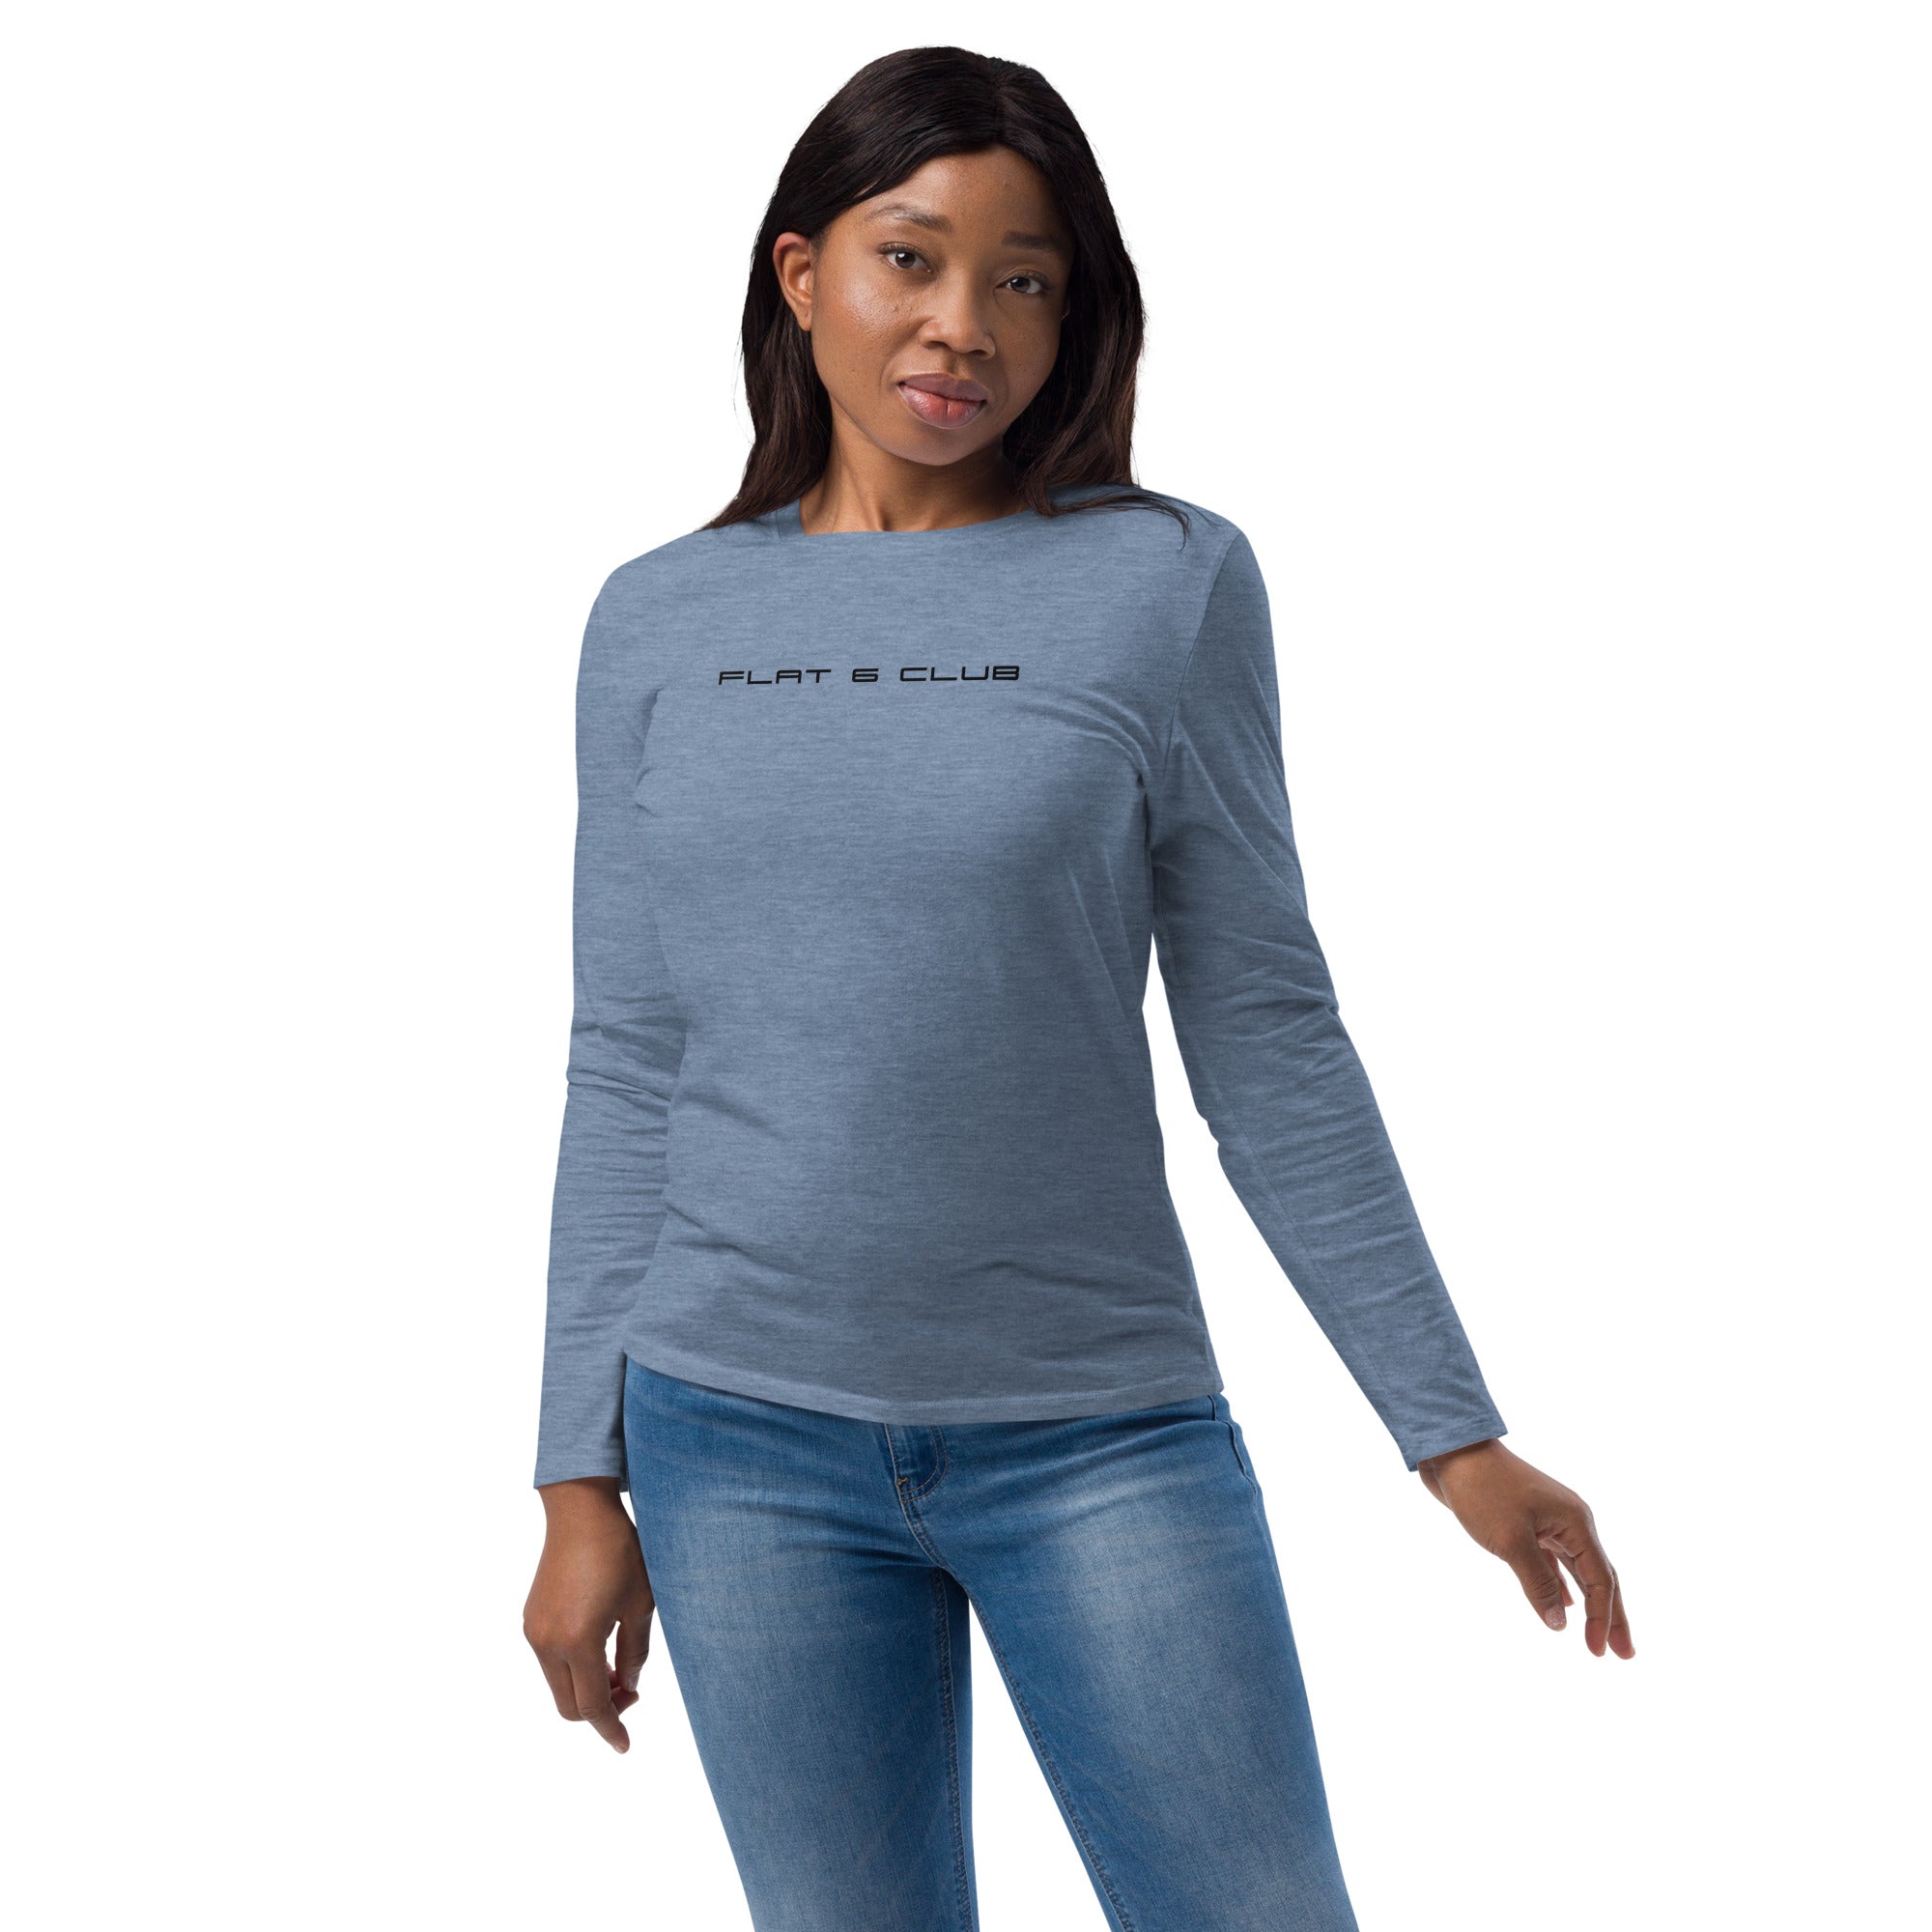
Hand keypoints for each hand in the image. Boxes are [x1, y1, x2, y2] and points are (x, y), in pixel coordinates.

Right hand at [523, 1477, 656, 1750]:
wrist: (579, 1511)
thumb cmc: (618, 1551)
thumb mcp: (640, 1603)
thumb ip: (636, 1652)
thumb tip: (629, 1687)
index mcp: (579, 1640)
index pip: (592, 1706)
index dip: (610, 1729)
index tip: (624, 1745)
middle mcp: (548, 1642)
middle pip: (568, 1706)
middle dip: (600, 1711)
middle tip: (631, 1692)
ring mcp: (534, 1632)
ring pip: (558, 1686)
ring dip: (587, 1689)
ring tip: (619, 1666)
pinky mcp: (530, 1620)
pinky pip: (550, 1663)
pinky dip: (573, 1669)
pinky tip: (599, 1648)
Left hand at [1417, 1439, 1633, 1658]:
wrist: (1452, 1451)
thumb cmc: (1482, 1490)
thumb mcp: (1511, 1541)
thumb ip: (1539, 1584)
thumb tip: (1560, 1625)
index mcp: (1575, 1522)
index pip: (1601, 1579)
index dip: (1603, 1618)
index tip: (1599, 1653)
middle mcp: (1570, 1522)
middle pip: (1600, 1576)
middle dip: (1612, 1616)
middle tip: (1625, 1655)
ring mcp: (1550, 1521)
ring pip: (1578, 1570)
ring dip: (1590, 1603)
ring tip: (1600, 1636)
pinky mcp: (1528, 1523)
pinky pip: (1556, 1560)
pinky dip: (1563, 1584)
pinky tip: (1565, 1604)